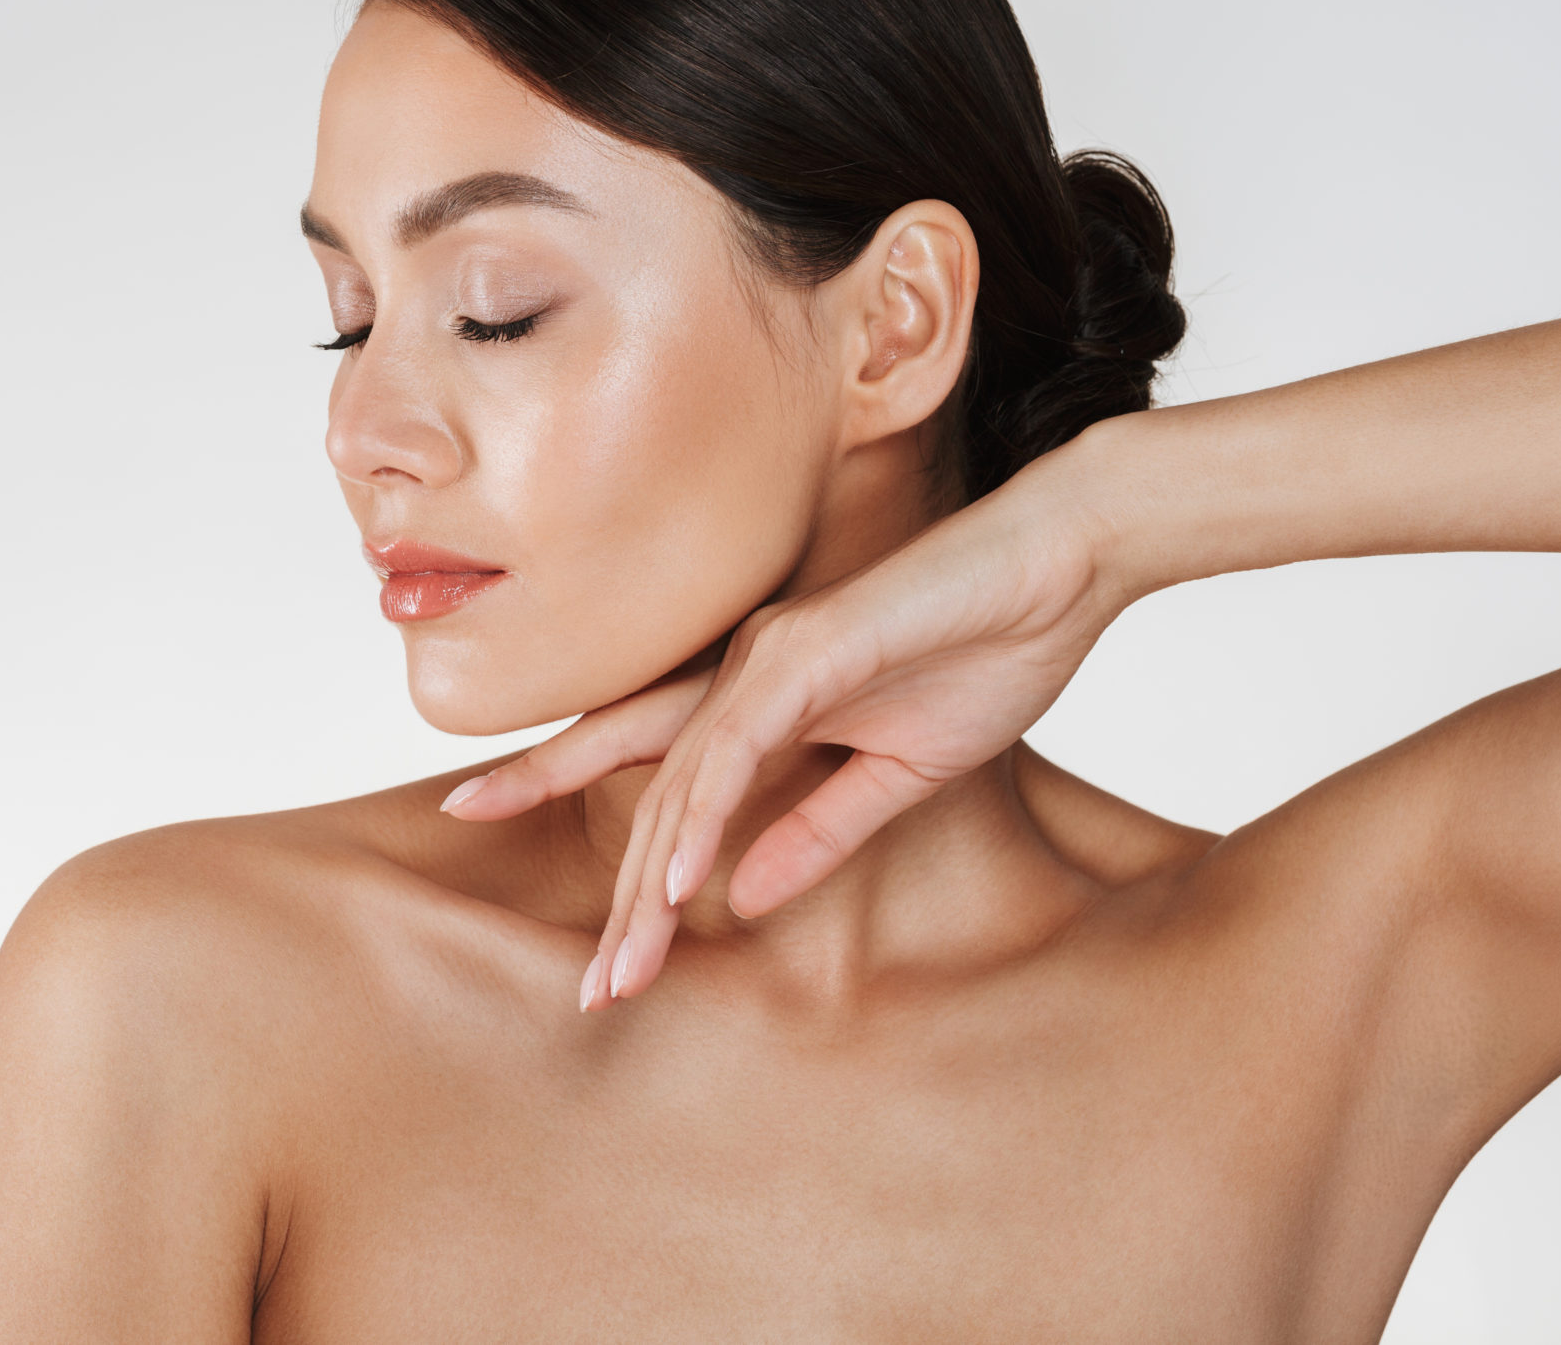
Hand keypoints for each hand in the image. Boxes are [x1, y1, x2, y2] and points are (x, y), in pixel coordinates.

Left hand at [441, 444, 1134, 1008]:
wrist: (1062, 567)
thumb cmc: (987, 650)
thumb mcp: (900, 775)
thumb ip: (820, 830)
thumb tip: (740, 896)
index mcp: (763, 696)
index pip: (651, 761)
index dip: (564, 792)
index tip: (498, 843)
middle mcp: (745, 672)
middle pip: (648, 788)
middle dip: (620, 897)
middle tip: (593, 992)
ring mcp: (770, 658)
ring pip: (681, 781)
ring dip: (653, 882)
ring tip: (627, 969)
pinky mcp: (810, 651)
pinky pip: (738, 747)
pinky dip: (704, 817)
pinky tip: (681, 884)